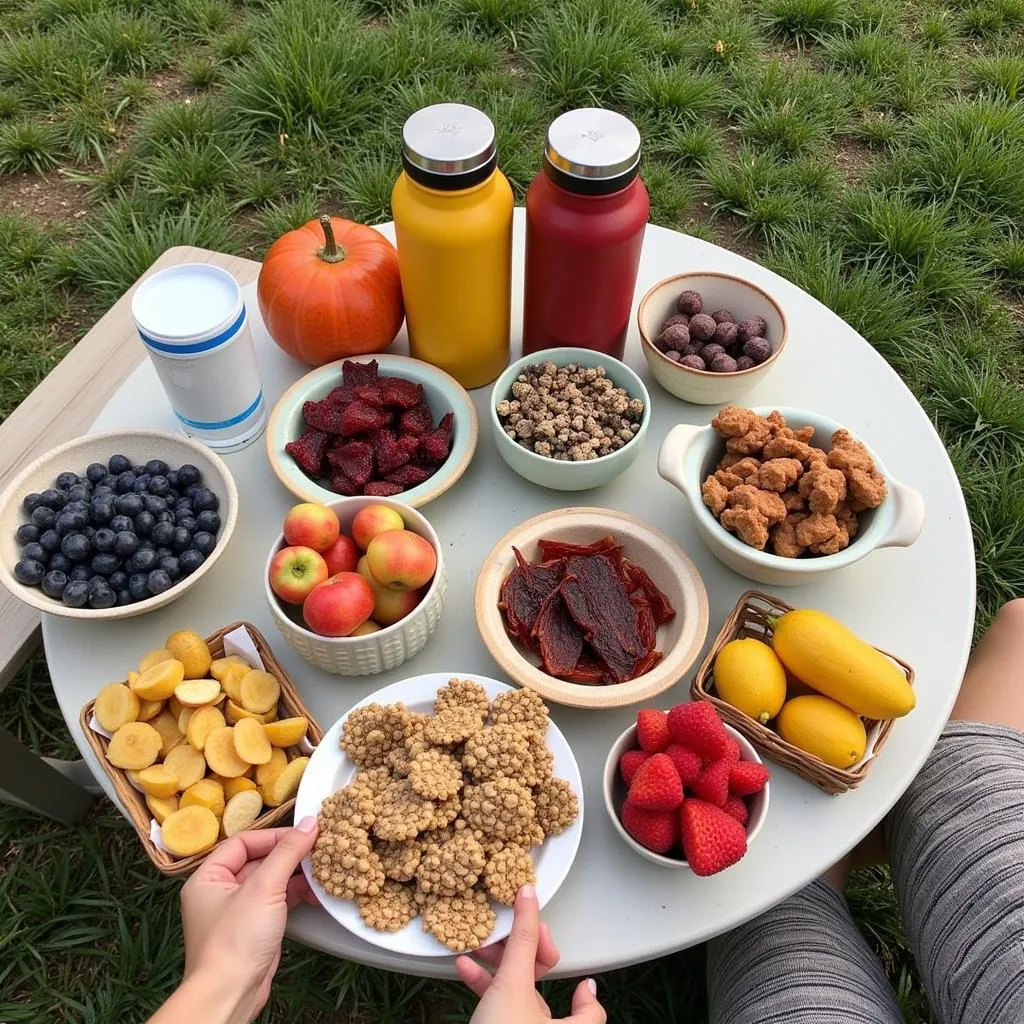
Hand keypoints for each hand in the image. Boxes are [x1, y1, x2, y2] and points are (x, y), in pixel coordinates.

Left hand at [178, 818, 317, 1021]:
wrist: (230, 995)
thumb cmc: (235, 940)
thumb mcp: (264, 888)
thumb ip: (287, 853)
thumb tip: (309, 823)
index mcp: (208, 877)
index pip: (243, 842)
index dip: (274, 836)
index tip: (303, 833)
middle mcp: (219, 892)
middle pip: (259, 860)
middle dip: (289, 856)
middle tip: (318, 848)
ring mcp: (237, 912)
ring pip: (271, 882)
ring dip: (297, 876)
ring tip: (323, 869)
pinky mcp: (254, 929)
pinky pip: (277, 902)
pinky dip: (296, 895)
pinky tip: (317, 893)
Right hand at [457, 886, 604, 1023]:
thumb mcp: (513, 984)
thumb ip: (523, 940)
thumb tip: (530, 898)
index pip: (590, 1008)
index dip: (577, 981)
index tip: (550, 946)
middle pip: (541, 987)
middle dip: (519, 955)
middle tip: (507, 934)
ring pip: (514, 995)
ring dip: (495, 966)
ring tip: (480, 945)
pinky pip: (494, 1006)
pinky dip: (482, 986)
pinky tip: (464, 967)